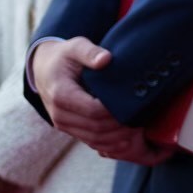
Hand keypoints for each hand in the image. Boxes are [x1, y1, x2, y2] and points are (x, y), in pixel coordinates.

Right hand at [31, 38, 175, 165]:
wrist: (44, 71)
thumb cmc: (64, 57)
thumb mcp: (75, 47)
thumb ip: (89, 52)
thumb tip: (105, 59)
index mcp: (62, 95)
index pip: (93, 111)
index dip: (116, 112)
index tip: (137, 107)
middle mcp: (61, 115)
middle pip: (97, 129)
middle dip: (123, 128)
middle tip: (148, 122)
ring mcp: (65, 125)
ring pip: (96, 141)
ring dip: (121, 141)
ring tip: (145, 133)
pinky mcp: (72, 130)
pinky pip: (93, 143)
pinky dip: (113, 146)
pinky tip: (133, 141)